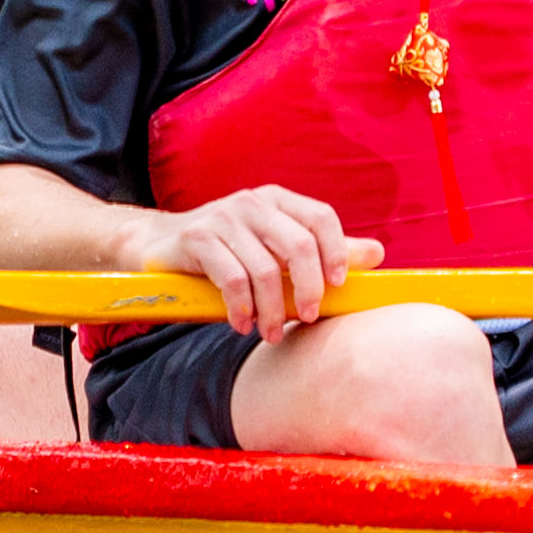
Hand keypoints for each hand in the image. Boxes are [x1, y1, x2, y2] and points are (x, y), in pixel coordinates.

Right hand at [134, 184, 376, 335]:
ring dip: (271, 311)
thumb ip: (322, 250)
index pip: (321, 218)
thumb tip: (377, 253)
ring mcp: (222, 218)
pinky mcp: (196, 238)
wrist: (155, 246)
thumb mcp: (273, 246)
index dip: (337, 252)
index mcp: (277, 200)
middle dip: (309, 289)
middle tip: (308, 317)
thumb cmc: (224, 251)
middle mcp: (252, 202)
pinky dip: (242, 309)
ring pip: (265, 270)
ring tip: (270, 332)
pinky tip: (242, 324)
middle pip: (298, 245)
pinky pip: (232, 279)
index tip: (337, 287)